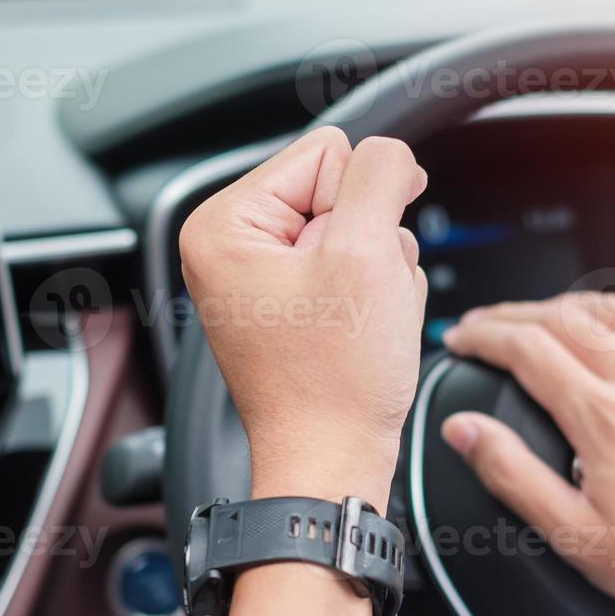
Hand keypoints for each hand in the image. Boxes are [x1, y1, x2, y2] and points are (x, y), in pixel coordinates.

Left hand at [179, 128, 428, 505]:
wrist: (332, 463)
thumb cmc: (334, 381)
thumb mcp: (367, 253)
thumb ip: (380, 175)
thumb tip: (390, 153)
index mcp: (224, 224)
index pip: (327, 153)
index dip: (361, 205)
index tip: (352, 266)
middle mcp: (231, 246)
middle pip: (341, 191)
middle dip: (369, 242)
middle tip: (355, 302)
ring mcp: (262, 278)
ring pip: (357, 232)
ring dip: (377, 273)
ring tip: (358, 323)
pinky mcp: (290, 305)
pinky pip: (353, 269)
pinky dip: (372, 297)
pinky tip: (361, 334)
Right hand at [439, 292, 614, 615]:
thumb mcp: (581, 538)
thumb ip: (515, 476)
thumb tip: (465, 432)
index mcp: (604, 419)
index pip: (527, 349)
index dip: (484, 335)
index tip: (464, 338)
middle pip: (564, 318)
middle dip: (515, 315)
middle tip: (490, 324)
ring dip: (570, 304)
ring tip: (545, 317)